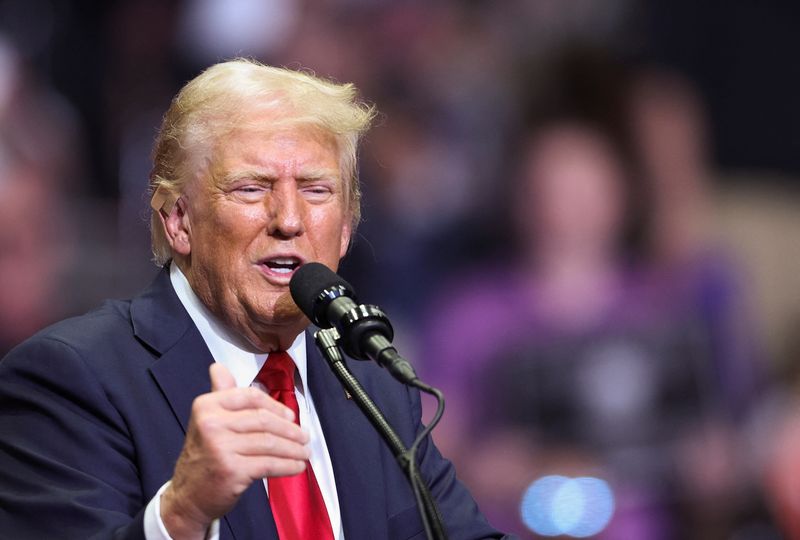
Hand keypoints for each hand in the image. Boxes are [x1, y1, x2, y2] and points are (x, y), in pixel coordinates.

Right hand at [161, 362, 308, 538]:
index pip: (251, 397)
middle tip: (304, 436)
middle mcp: (212, 424)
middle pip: (263, 420)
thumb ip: (219, 394)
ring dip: (293, 449)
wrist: (188, 496)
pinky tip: (296, 466)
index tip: (290, 415)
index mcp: (207, 406)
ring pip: (269, 443)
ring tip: (304, 452)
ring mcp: (221, 448)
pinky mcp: (232, 471)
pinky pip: (269, 464)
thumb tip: (219, 367)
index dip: (275, 406)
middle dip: (290, 429)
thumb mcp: (207, 420)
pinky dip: (287, 465)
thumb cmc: (204, 456)